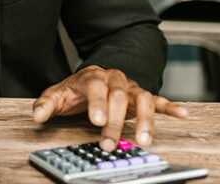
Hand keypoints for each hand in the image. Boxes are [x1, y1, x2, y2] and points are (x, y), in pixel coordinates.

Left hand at [32, 65, 187, 151]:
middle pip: (118, 97)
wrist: (92, 78)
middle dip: (114, 122)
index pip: (96, 87)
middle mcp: (114, 79)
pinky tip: (182, 114)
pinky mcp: (142, 96)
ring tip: (144, 140)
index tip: (96, 121)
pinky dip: (170, 106)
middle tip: (108, 143)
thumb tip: (37, 115)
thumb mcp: (57, 95)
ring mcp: (129, 87)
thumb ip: (46, 104)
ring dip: (144, 120)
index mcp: (92, 76)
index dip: (97, 103)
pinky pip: (158, 100)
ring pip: (141, 99)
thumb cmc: (75, 90)